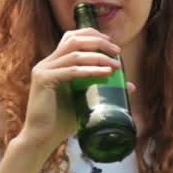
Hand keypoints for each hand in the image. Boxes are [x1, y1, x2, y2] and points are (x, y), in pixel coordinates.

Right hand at [17, 28, 135, 156]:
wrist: (42, 138)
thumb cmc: (62, 121)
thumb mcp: (86, 100)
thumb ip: (103, 89)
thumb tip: (131, 86)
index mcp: (54, 63)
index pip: (71, 37)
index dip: (92, 35)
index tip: (112, 42)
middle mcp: (47, 63)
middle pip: (73, 40)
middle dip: (98, 42)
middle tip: (117, 51)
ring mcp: (43, 70)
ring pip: (74, 54)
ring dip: (98, 56)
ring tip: (116, 64)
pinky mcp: (43, 80)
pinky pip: (71, 71)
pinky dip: (90, 70)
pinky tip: (105, 73)